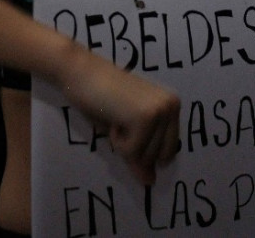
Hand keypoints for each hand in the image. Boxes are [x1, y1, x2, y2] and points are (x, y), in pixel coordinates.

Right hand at [59, 48, 180, 183]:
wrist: (81, 72)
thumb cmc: (101, 98)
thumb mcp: (125, 130)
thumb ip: (140, 156)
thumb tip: (150, 182)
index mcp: (173, 106)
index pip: (168, 152)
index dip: (144, 149)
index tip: (127, 124)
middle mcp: (172, 107)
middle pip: (158, 157)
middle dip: (134, 147)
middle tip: (119, 120)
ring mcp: (160, 111)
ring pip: (145, 157)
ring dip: (124, 144)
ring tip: (115, 116)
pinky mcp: (145, 118)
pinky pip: (132, 152)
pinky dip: (117, 142)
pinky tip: (112, 118)